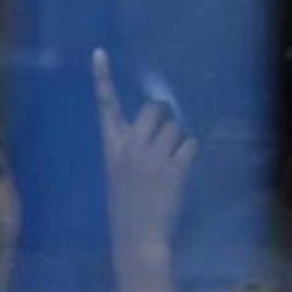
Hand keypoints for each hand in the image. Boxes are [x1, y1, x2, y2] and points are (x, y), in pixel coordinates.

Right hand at [93, 47, 197, 291]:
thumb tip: (158, 125)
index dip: (102, 78)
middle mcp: (130, 147)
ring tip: (174, 158)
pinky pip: (191, 144)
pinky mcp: (175, 169)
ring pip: (177, 126)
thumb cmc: (128, 207)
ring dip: (181, 137)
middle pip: (155, 108)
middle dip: (167, 115)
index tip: (99, 53)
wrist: (137, 238)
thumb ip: (131, 148)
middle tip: (169, 131)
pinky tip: (184, 166)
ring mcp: (153, 158)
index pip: (105, 106)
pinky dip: (191, 151)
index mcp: (111, 148)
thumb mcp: (117, 173)